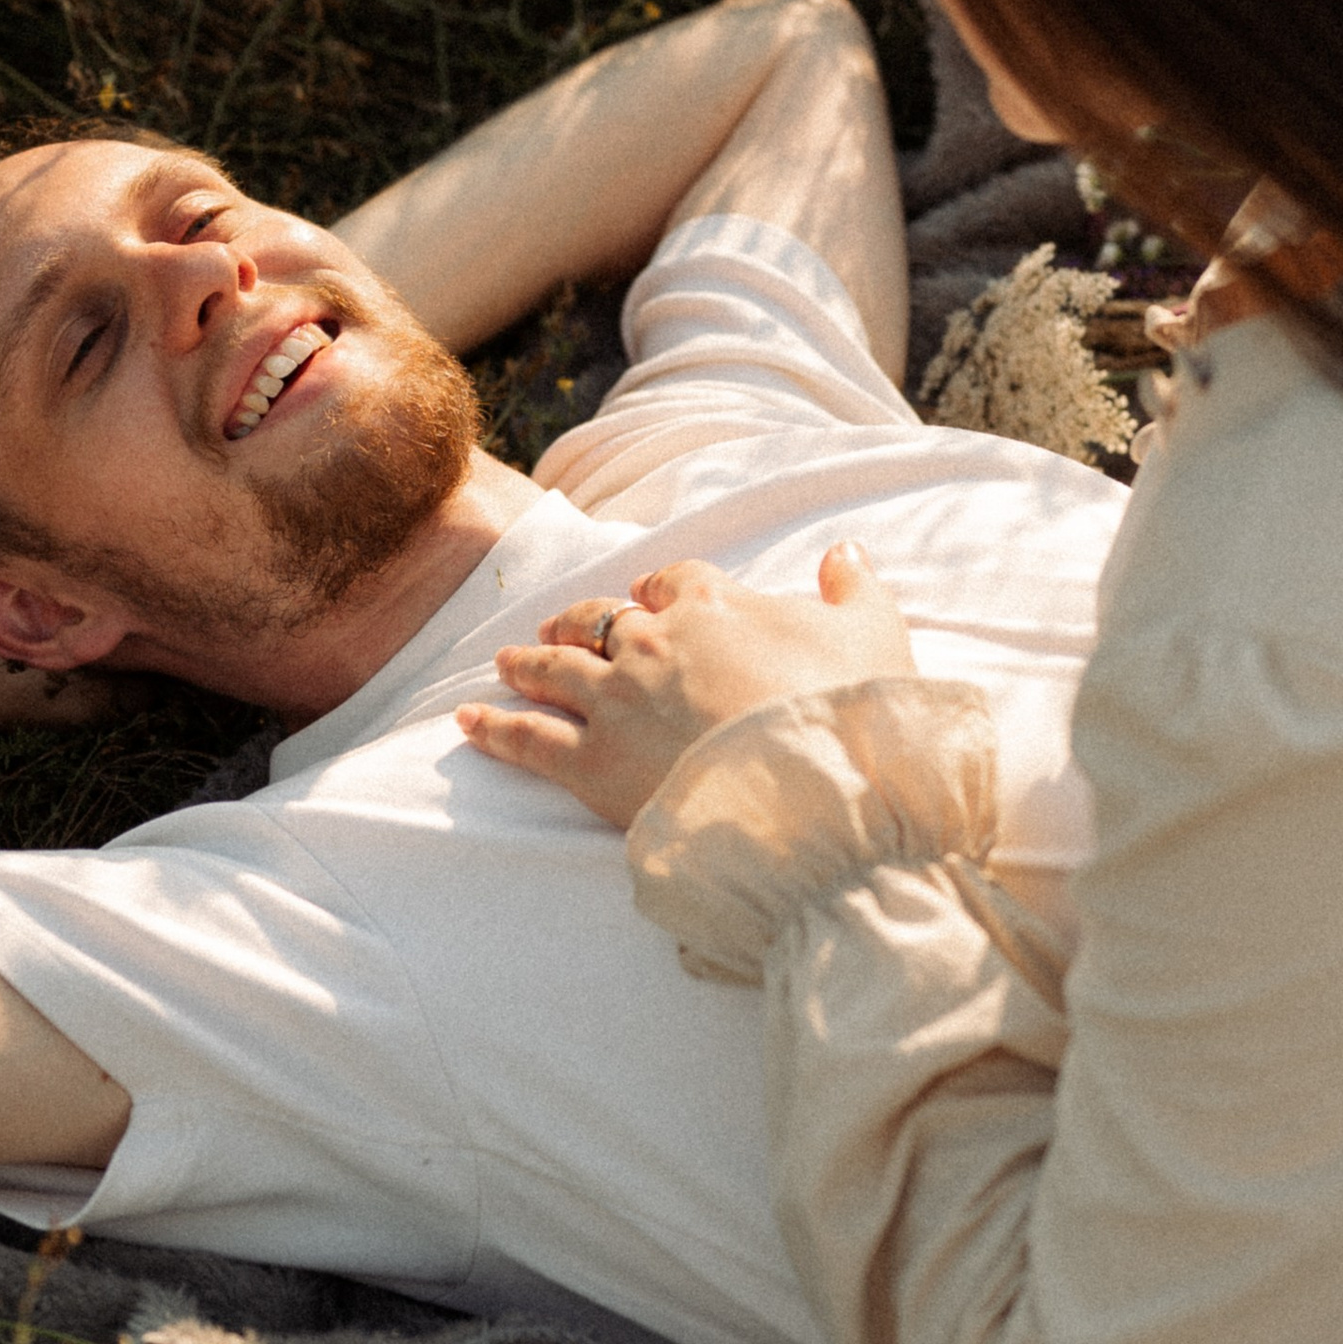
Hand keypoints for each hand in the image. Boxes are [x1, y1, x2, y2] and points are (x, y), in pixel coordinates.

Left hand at [455, 544, 913, 828]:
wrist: (810, 792)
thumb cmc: (849, 713)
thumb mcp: (874, 634)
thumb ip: (855, 587)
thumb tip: (845, 551)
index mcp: (712, 605)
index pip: (675, 582)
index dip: (661, 589)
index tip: (652, 595)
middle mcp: (651, 643)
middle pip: (601, 620)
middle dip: (579, 620)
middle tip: (561, 625)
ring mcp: (614, 701)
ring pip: (555, 668)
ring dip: (529, 661)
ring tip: (507, 660)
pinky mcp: (590, 763)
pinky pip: (526, 738)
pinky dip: (495, 728)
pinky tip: (468, 723)